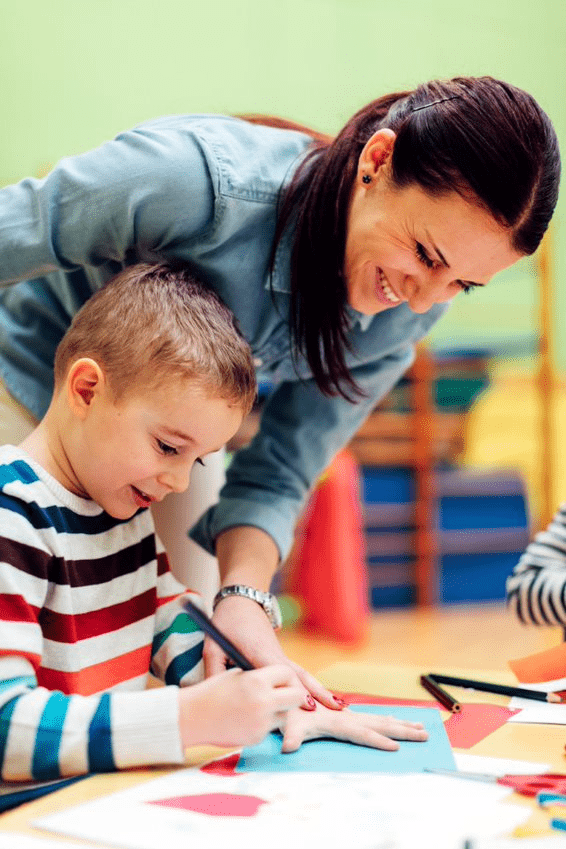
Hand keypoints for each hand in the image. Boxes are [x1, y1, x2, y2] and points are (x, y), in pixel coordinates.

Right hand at [178, 664, 304, 748]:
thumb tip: (280, 680)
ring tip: (257, 706)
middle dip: (292, 695)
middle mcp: (263, 701)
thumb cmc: (212, 691)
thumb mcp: (237, 674)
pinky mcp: (257, 737)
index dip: (284, 676)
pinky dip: (264, 723)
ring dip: (278, 710)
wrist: (191, 717)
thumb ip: (260, 677)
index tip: (280, 679)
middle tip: (282, 694)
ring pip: (285, 714)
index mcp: (257, 680)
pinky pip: (270, 728)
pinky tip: (246, 718)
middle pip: (297, 697)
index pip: (286, 673)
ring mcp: (261, 722)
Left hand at [204, 595, 344, 709]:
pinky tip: (324, 698)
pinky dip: (312, 685)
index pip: (280, 673)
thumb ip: (214, 670)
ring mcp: (280, 655)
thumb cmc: (227, 621)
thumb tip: (218, 695)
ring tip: (340, 706)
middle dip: (317, 693)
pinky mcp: (280, 656)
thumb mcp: (212, 645)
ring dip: (320, 689)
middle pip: (300, 675)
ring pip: (303, 674)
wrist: (243, 599)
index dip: (294, 689)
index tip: (307, 706)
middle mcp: (275, 654)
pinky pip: (299, 672)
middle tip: (337, 710)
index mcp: (259, 651)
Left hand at [279, 703, 428, 752]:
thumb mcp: (288, 722)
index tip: (396, 748)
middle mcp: (346, 717)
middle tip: (425, 735)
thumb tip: (288, 747)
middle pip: (380, 724)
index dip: (377, 740)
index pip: (361, 733)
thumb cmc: (287, 706)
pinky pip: (372, 720)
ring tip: (421, 728)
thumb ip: (290, 734)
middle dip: (403, 730)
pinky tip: (395, 721)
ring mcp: (348, 716)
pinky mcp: (346, 716)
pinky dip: (387, 721)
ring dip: (401, 724)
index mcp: (336, 722)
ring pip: (380, 721)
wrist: (287, 682)